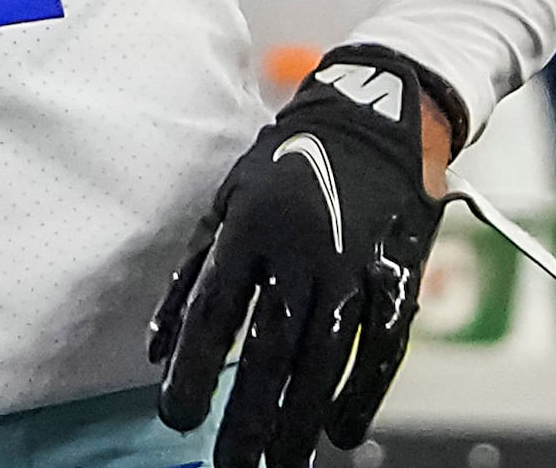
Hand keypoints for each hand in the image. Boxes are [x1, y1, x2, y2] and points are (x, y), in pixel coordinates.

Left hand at [150, 43, 454, 467]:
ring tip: (280, 464)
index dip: (193, 369)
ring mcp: (353, 265)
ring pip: (324, 357)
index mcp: (247, 228)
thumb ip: (191, 275)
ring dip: (300, 419)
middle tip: (230, 464)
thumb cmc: (283, 169)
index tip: (176, 418)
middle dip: (247, 415)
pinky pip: (382, 345)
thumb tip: (156, 349)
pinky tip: (339, 431)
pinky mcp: (398, 276)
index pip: (212, 312)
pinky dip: (362, 392)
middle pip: (269, 349)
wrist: (370, 121)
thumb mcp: (224, 204)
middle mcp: (299, 249)